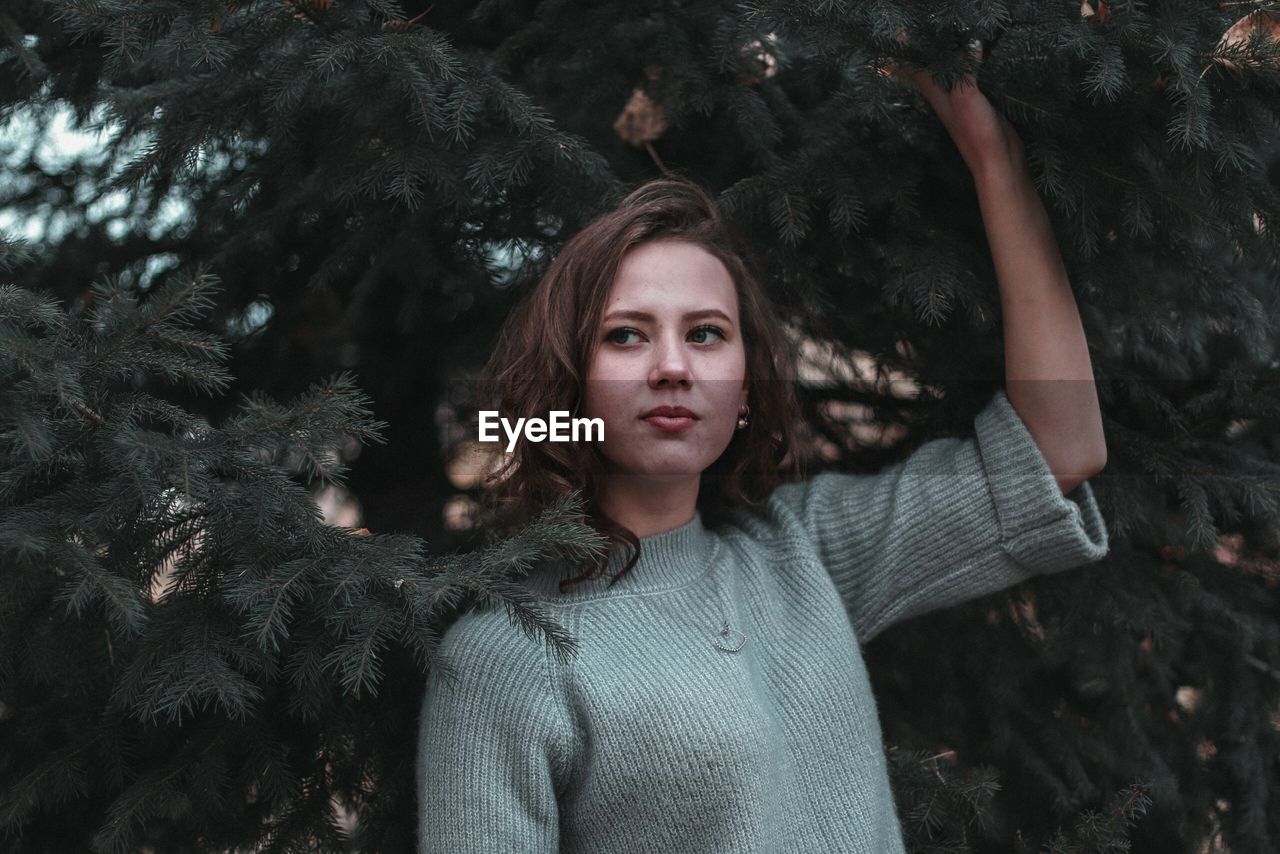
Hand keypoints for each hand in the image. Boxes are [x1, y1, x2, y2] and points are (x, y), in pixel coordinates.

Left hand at [877, 31, 1023, 175]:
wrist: (999, 163)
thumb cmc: (977, 134)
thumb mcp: (966, 100)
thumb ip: (965, 73)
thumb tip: (972, 44)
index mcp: (940, 99)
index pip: (919, 73)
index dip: (908, 57)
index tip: (900, 41)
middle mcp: (949, 100)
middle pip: (934, 73)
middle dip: (928, 56)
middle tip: (927, 37)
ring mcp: (966, 104)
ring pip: (954, 77)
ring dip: (951, 62)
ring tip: (952, 43)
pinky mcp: (984, 106)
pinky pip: (975, 82)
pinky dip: (974, 69)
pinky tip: (980, 61)